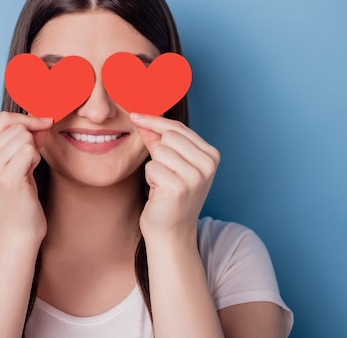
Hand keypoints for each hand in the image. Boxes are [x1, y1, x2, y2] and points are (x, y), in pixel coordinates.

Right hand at [0, 111, 52, 243]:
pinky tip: (30, 176)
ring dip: (33, 152)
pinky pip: (30, 151)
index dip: (27, 119)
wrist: (16, 232)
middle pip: (16, 127)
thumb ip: (23, 138)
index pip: (3, 118)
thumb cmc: (18, 196)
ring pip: (25, 138)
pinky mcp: (7, 178)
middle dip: (32, 139)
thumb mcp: (13, 162)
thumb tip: (42, 116)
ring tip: (27, 171)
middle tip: (31, 161)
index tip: (44, 123)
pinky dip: (36, 160)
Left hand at [130, 113, 220, 242]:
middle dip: (157, 150)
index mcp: (211, 155)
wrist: (171, 232)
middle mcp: (208, 164)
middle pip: (169, 136)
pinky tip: (159, 192)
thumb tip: (140, 117)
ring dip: (154, 166)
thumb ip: (158, 139)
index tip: (135, 115)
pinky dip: (150, 178)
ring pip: (159, 151)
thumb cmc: (170, 195)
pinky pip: (151, 167)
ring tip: (162, 183)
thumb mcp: (170, 163)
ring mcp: (195, 176)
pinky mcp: (178, 187)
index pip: (178, 128)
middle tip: (162, 171)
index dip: (154, 121)